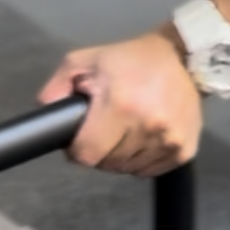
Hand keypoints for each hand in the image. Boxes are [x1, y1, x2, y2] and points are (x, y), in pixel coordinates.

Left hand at [37, 29, 201, 176]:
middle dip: (100, 149)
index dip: (78, 148)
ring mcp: (170, 140)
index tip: (82, 136)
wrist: (182, 58)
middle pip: (107, 164)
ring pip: (127, 170)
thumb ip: (56, 87)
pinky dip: (141, 159)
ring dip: (121, 155)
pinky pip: (149, 171)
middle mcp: (149, 126)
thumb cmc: (130, 60)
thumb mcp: (84, 61)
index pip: (87, 154)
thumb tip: (45, 115)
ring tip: (126, 127)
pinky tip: (143, 135)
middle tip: (106, 125)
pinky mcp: (184, 150)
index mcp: (121, 105)